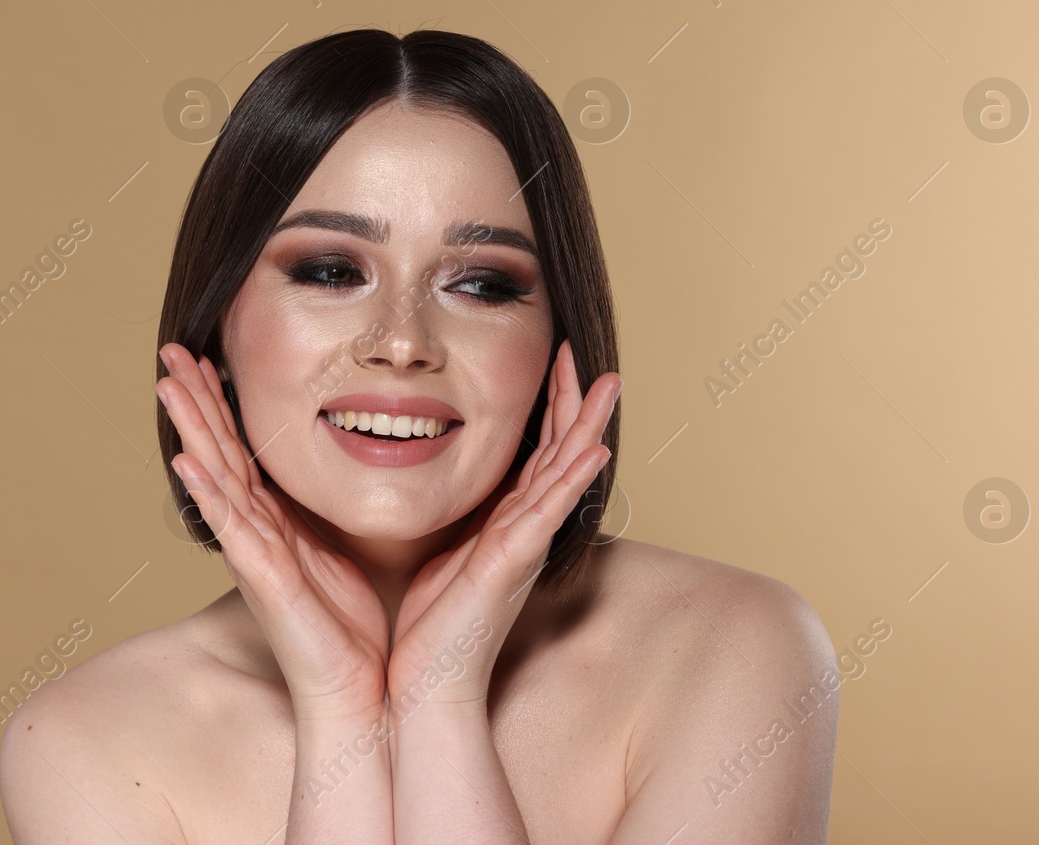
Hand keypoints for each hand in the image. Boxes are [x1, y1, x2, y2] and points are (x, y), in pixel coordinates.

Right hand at [155, 342, 391, 721]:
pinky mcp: (266, 583)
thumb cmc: (354, 631)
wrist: (362, 696)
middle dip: (195, 401)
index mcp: (277, 526)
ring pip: (217, 481)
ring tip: (167, 385)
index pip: (243, 452)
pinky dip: (208, 495)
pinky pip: (234, 531)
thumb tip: (361, 467)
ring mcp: (256, 558)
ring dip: (191, 430)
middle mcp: (258, 536)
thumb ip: (336, 513)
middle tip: (173, 350)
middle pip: (219, 454)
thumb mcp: (347, 552)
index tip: (209, 357)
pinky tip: (186, 460)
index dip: (222, 406)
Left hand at [386, 339, 619, 709]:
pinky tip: (594, 452)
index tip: (555, 360)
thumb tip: (436, 481)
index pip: (535, 453)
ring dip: (588, 428)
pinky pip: (548, 514)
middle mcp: (522, 529)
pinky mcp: (513, 563)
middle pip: (559, 452)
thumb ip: (452, 518)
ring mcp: (523, 545)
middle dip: (575, 403)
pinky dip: (572, 481)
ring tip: (609, 385)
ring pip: (563, 473)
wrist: (428, 683)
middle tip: (591, 356)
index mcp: (504, 522)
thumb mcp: (441, 551)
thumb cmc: (430, 625)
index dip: (549, 407)